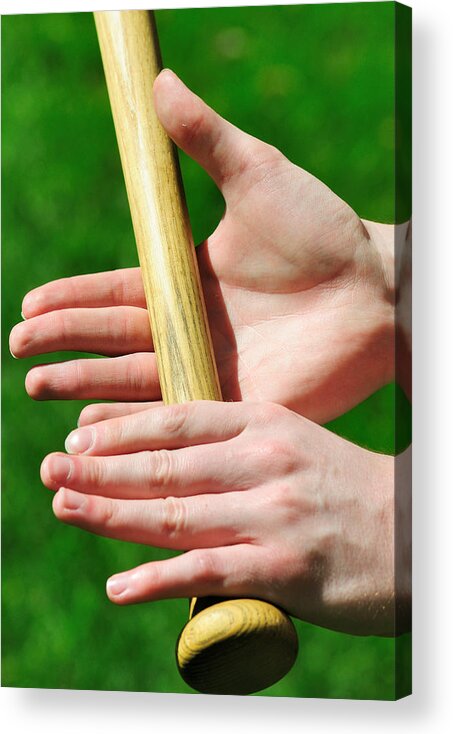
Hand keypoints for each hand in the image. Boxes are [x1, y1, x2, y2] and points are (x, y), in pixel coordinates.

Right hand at [10, 70, 393, 422]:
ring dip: (89, 388)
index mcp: (189, 279)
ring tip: (40, 389)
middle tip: (21, 354)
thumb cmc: (323, 230)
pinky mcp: (239, 401)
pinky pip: (180, 414)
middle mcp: (194, 326)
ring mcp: (214, 366)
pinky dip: (140, 422)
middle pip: (114, 340)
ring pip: (137, 380)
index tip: (30, 307)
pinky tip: (100, 429)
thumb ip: (205, 138)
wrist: (379, 289)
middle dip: (65, 347)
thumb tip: (158, 83)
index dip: (72, 300)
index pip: (116, 292)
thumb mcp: (256, 175)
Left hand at [40, 400, 399, 635]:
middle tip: (52, 471)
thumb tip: (170, 466)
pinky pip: (206, 572)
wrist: (414, 529)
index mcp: (266, 425)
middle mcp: (264, 462)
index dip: (122, 428)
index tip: (79, 437)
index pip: (178, 419)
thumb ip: (236, 452)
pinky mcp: (283, 569)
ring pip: (174, 514)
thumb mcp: (293, 446)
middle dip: (101, 469)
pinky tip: (120, 587)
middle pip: (165, 465)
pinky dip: (157, 580)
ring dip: (111, 515)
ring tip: (66, 509)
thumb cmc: (346, 488)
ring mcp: (272, 514)